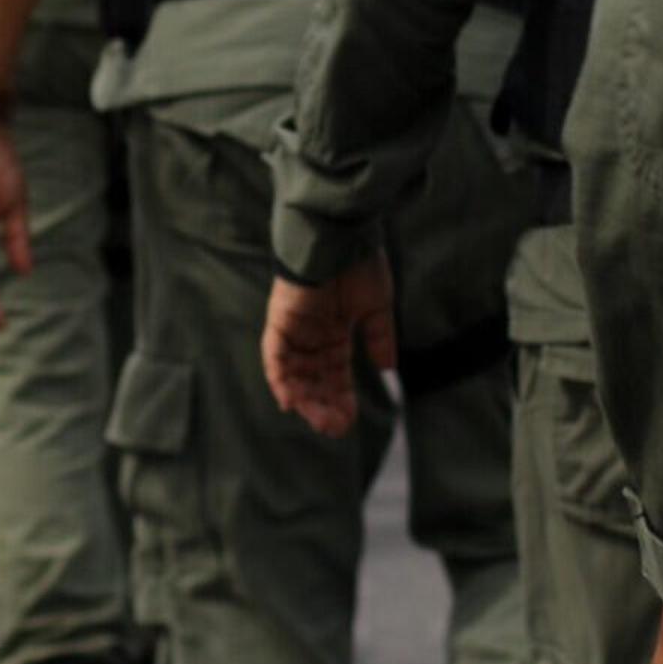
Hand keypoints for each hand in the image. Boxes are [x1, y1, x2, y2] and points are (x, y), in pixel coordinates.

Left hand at [262, 259, 396, 438]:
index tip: (351, 420)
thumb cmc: (359, 264)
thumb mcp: (376, 306)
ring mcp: (294, 330)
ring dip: (305, 400)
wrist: (341, 235)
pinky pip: (275, 358)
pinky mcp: (280, 322)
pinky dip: (281, 380)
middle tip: (335, 428)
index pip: (335, 374)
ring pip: (294, 375)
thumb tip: (387, 368)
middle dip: (323, 406)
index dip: (341, 399)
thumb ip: (378, 337)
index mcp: (335, 332)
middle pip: (314, 380)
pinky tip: (291, 402)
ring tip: (320, 420)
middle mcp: (312, 335)